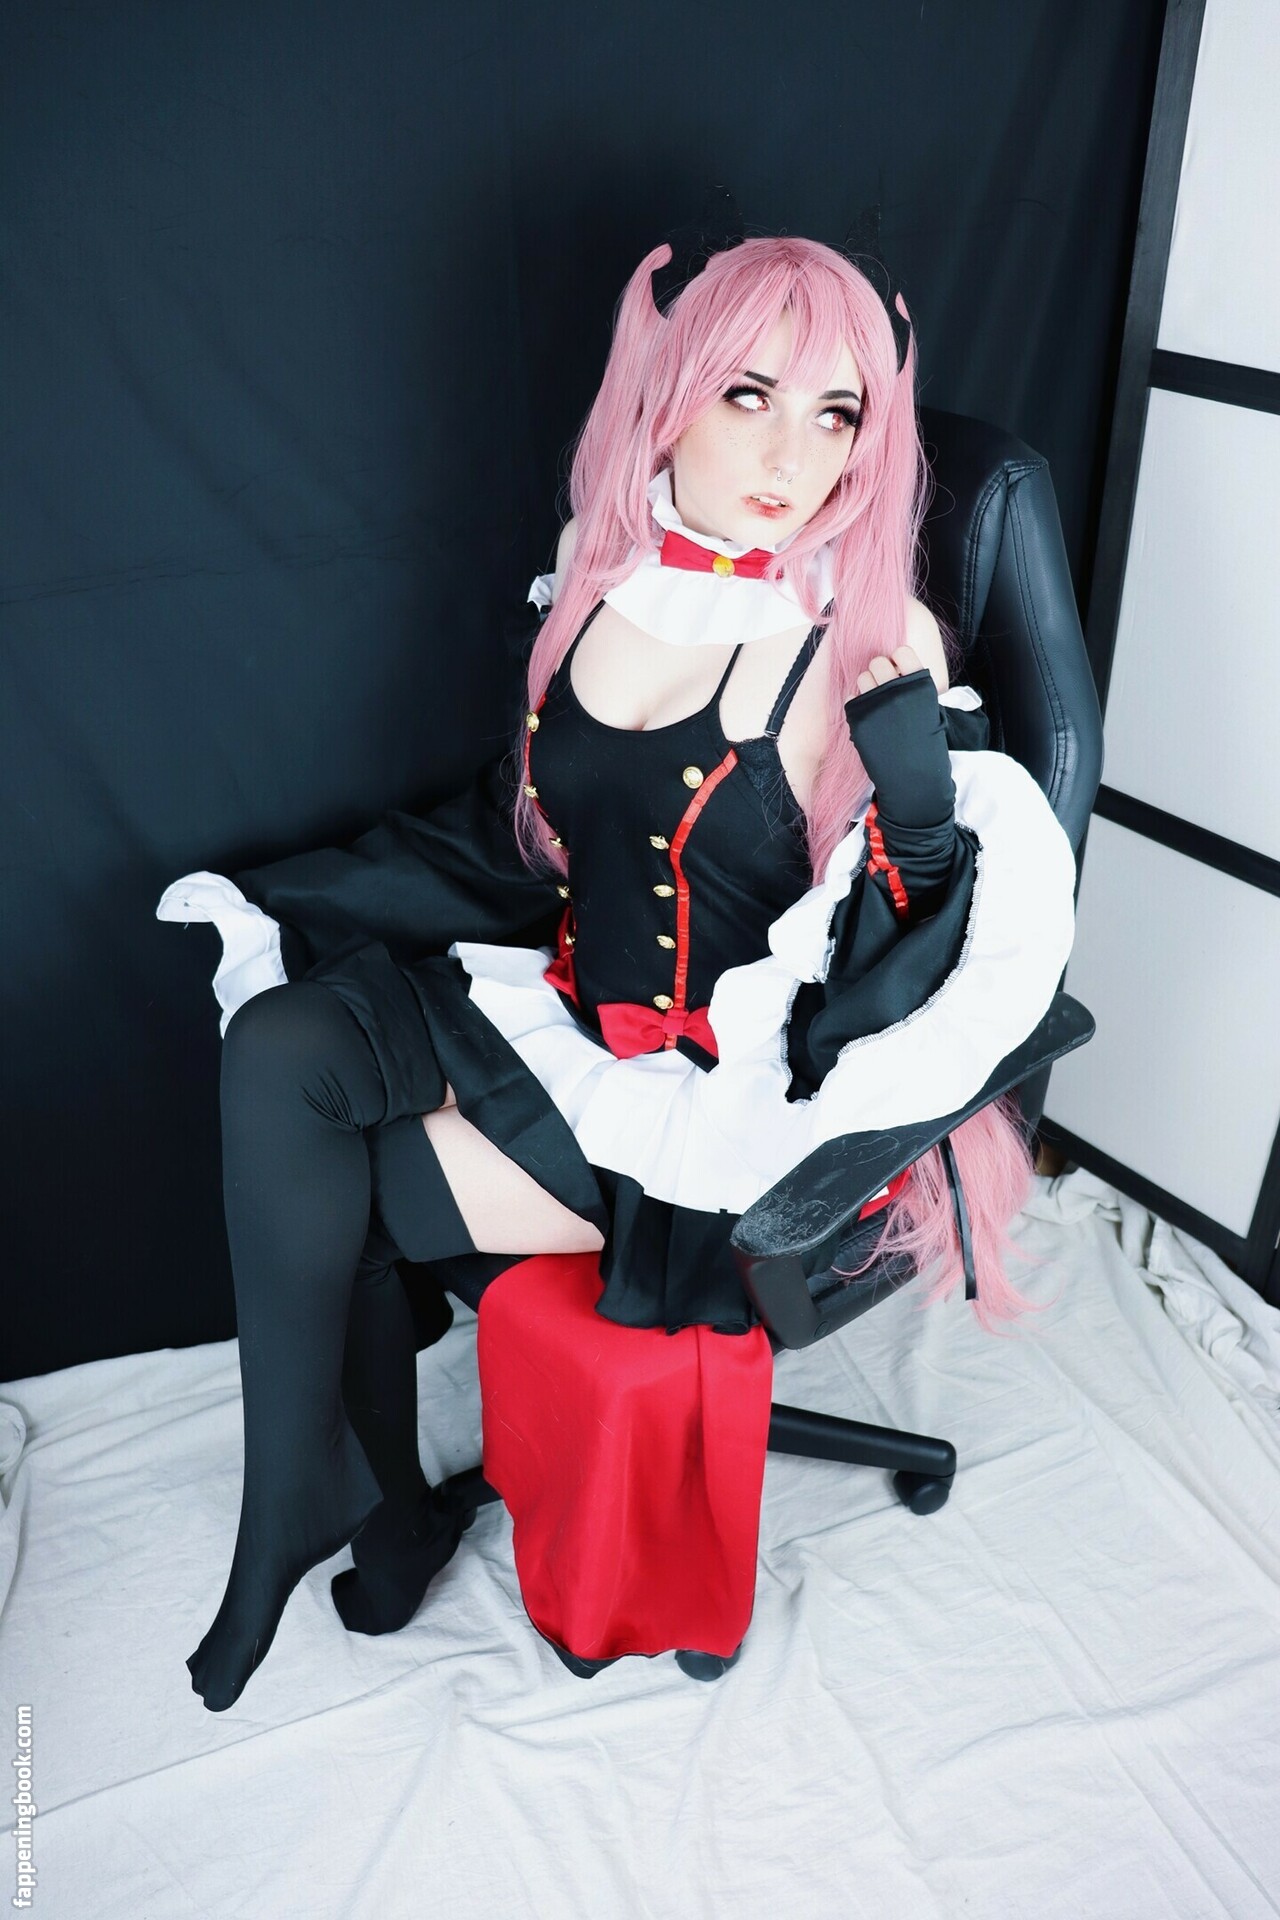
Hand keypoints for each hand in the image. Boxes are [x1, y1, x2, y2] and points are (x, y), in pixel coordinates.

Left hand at [843, 653, 954, 830]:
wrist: (912, 780)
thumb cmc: (925, 746)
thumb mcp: (931, 711)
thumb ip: (913, 687)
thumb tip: (895, 668)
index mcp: (920, 685)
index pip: (902, 651)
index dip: (899, 660)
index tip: (900, 672)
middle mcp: (897, 690)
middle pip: (878, 661)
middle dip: (881, 673)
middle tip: (886, 691)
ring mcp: (876, 703)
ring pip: (862, 677)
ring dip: (868, 687)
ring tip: (878, 706)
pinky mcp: (857, 718)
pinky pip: (851, 697)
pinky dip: (858, 705)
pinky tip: (869, 719)